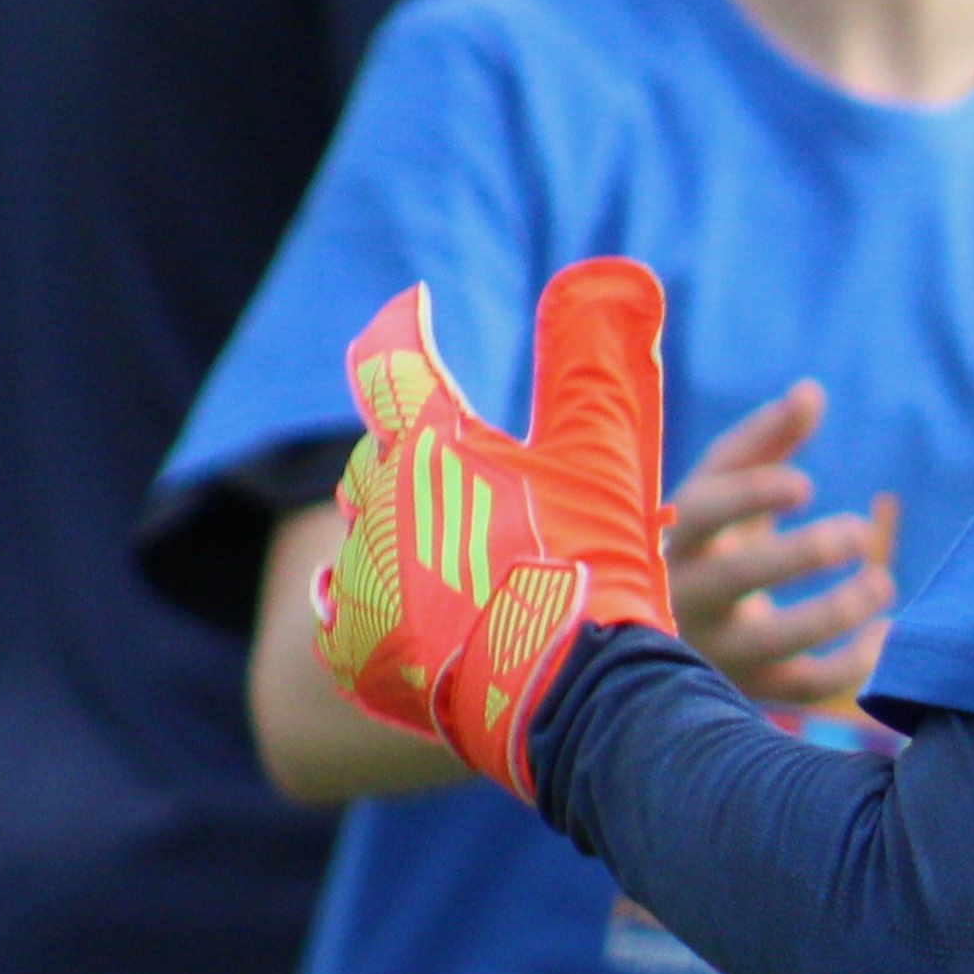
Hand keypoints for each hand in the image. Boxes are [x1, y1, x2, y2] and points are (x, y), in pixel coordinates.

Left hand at [312, 262, 676, 800]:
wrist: (572, 695)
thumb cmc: (591, 563)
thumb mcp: (606, 452)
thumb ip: (599, 361)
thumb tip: (619, 278)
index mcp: (425, 441)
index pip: (391, 361)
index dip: (405, 330)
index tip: (417, 311)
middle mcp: (374, 501)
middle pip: (386, 458)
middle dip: (428, 463)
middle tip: (493, 492)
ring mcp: (359, 578)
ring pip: (375, 536)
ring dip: (416, 539)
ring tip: (482, 572)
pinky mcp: (354, 647)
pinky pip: (357, 611)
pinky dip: (394, 610)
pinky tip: (445, 623)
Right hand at [658, 379, 898, 711]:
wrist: (658, 633)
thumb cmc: (703, 541)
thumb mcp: (719, 489)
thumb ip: (765, 440)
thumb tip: (812, 391)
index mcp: (675, 534)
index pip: (702, 512)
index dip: (750, 496)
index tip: (804, 484)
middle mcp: (686, 594)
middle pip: (738, 578)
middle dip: (803, 553)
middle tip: (860, 531)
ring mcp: (715, 648)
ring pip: (773, 640)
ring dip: (837, 612)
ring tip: (884, 583)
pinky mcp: (747, 689)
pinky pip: (802, 687)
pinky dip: (851, 664)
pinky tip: (885, 633)